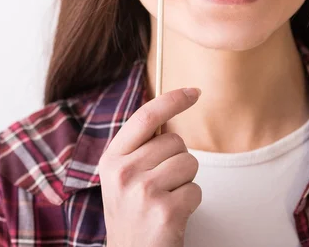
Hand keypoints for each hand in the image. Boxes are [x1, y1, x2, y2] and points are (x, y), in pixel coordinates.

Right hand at [99, 88, 201, 246]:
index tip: (194, 91)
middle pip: (174, 141)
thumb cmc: (132, 213)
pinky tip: (172, 215)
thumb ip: (139, 147)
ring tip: (166, 199)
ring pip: (189, 163)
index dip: (172, 100)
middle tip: (161, 184)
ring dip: (186, 181)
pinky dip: (191, 202)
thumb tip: (170, 112)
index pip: (146, 117)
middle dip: (177, 160)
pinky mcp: (165, 211)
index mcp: (112, 159)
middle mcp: (123, 172)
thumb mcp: (122, 176)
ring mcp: (143, 192)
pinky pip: (196, 189)